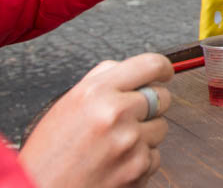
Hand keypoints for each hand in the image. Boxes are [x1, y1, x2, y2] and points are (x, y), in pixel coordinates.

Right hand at [18, 53, 172, 187]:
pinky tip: (115, 164)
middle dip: (149, 107)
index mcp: (96, 92)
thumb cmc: (49, 153)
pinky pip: (155, 155)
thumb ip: (101, 80)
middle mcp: (115, 113)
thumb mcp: (68, 104)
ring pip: (161, 127)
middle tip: (126, 120)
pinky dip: (140, 160)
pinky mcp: (138, 167)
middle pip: (162, 96)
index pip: (150, 64)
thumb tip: (129, 68)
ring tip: (114, 146)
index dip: (162, 68)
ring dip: (145, 135)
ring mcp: (130, 141)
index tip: (164, 73)